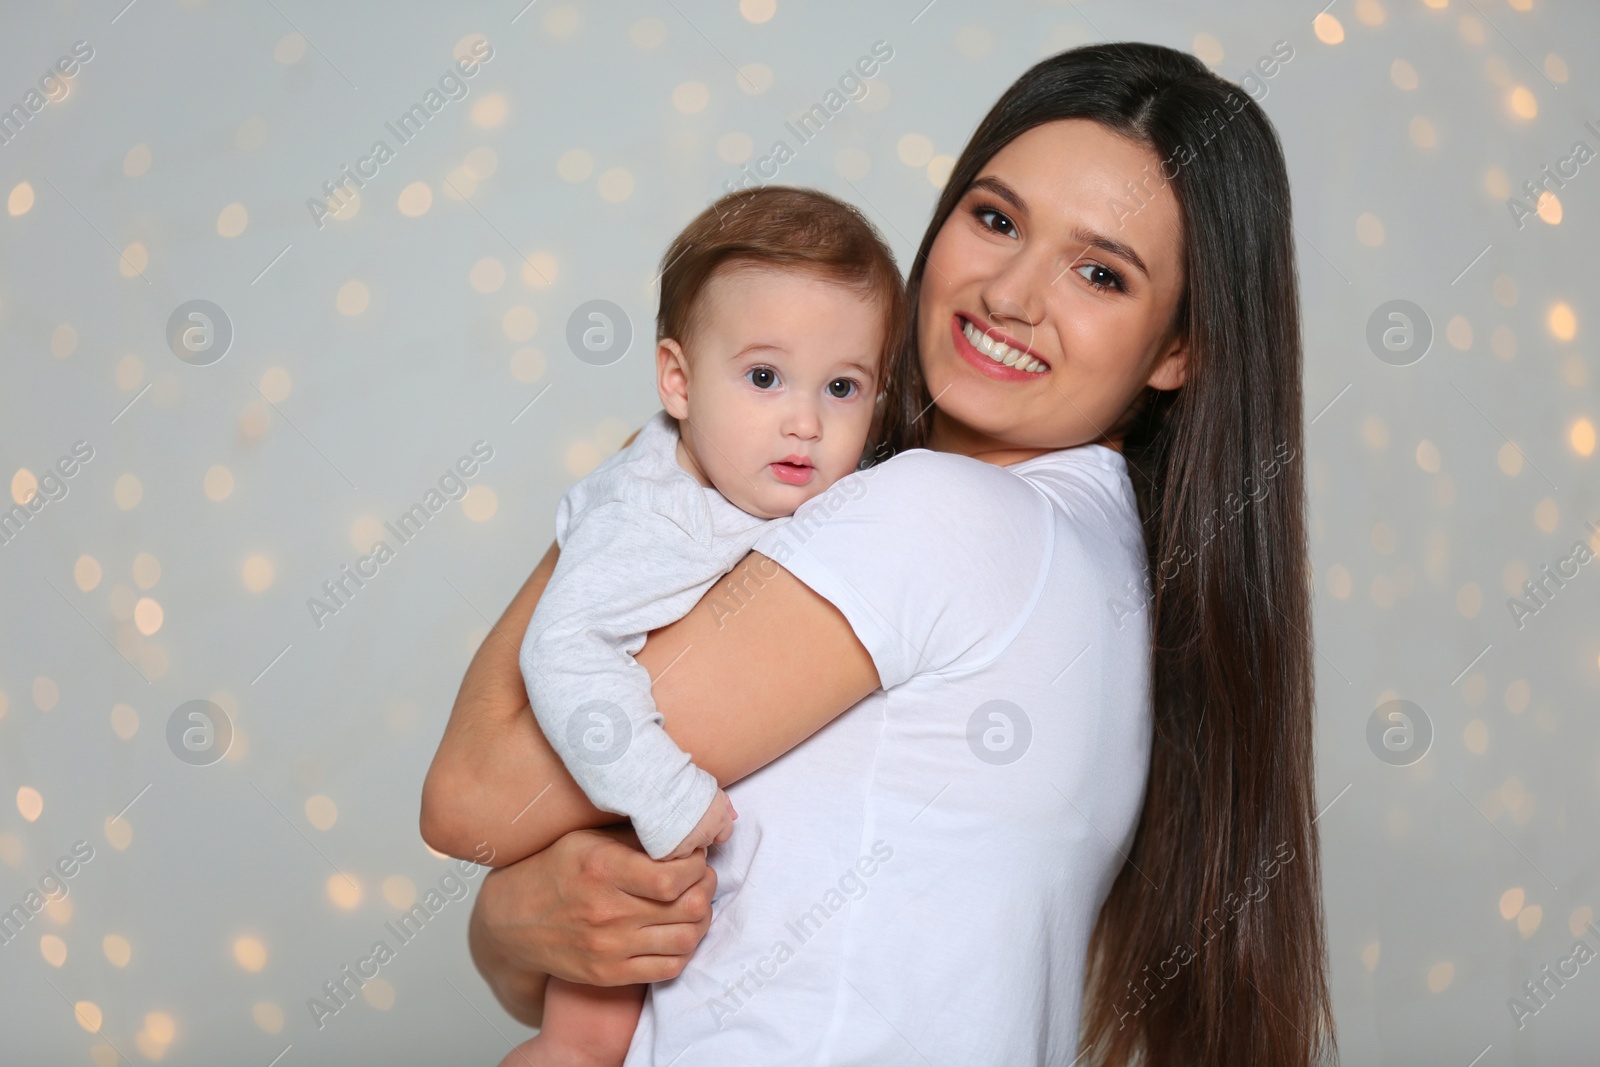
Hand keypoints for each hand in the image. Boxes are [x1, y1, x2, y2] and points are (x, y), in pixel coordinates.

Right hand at [469, 825, 715, 1022]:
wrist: (510, 921)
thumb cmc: (552, 870)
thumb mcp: (586, 839)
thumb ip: (635, 838)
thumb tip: (684, 832)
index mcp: (603, 870)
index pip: (673, 877)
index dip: (697, 864)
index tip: (695, 855)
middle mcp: (608, 912)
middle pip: (689, 907)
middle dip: (706, 887)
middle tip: (701, 876)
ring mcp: (609, 948)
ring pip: (687, 940)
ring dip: (701, 918)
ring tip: (694, 902)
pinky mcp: (609, 974)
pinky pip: (669, 968)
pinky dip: (685, 949)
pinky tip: (678, 930)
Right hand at [662, 789, 736, 859]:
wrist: (660, 789)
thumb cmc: (684, 784)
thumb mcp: (710, 788)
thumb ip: (725, 803)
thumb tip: (734, 816)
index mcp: (719, 819)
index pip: (724, 835)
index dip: (714, 829)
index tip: (703, 823)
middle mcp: (706, 835)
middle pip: (705, 843)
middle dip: (697, 836)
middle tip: (684, 821)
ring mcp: (688, 846)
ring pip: (688, 851)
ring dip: (681, 843)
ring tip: (670, 826)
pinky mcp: (670, 853)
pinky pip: (669, 855)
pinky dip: (666, 847)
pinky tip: (660, 833)